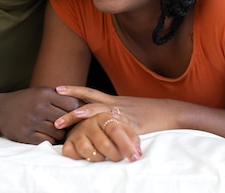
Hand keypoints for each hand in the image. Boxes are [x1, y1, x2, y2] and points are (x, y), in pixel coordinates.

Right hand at [0, 86, 81, 144]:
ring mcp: (31, 122)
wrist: (0, 110)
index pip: (72, 104)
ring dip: (60, 133)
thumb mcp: (42, 92)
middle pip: (66, 120)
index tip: (81, 115)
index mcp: (45, 94)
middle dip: (70, 124)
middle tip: (72, 126)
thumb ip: (61, 97)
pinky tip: (47, 135)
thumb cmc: (28, 100)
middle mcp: (38, 107)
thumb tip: (86, 105)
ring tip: (58, 130)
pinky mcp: (25, 135)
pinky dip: (50, 140)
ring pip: (58, 133)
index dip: (78, 111)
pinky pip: (47, 141)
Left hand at [53, 85, 177, 134]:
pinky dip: (105, 131)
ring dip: (84, 114)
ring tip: (70, 119)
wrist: (169, 112)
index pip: (89, 93)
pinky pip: (115, 127)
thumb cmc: (148, 112)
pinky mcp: (131, 125)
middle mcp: (115, 104)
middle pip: (90, 101)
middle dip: (71, 105)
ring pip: (100, 111)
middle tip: (55, 109)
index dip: (74, 90)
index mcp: (113, 101)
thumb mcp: (127, 108)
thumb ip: (113, 112)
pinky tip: (97, 135)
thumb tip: (100, 117)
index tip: (57, 88)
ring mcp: (123, 114)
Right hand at [61, 112, 141, 162]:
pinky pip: (72, 154)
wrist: (86, 124)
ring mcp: (77, 132)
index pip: (116, 130)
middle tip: (118, 158)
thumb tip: (137, 152)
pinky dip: (81, 158)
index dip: (126, 145)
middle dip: (114, 155)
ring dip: (98, 158)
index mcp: (104, 116)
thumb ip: (131, 137)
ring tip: (102, 155)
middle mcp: (89, 122)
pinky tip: (86, 156)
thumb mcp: (122, 127)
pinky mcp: (68, 143)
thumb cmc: (107, 129)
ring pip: (87, 150)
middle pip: (103, 143)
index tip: (134, 157)